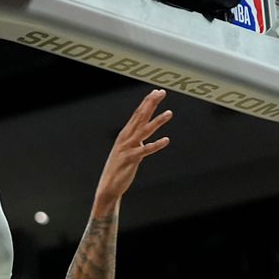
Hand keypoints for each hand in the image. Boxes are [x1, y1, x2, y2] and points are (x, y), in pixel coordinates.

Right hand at [93, 89, 172, 211]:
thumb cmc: (119, 168)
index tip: (156, 92)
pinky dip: (155, 145)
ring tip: (169, 113)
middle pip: (140, 118)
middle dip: (151, 104)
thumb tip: (145, 131)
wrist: (109, 186)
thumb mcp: (127, 149)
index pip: (137, 115)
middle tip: (161, 92)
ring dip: (157, 122)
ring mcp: (128, 148)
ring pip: (144, 131)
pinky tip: (166, 140)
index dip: (147, 103)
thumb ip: (136, 139)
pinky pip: (145, 151)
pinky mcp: (131, 160)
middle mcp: (126, 139)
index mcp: (125, 135)